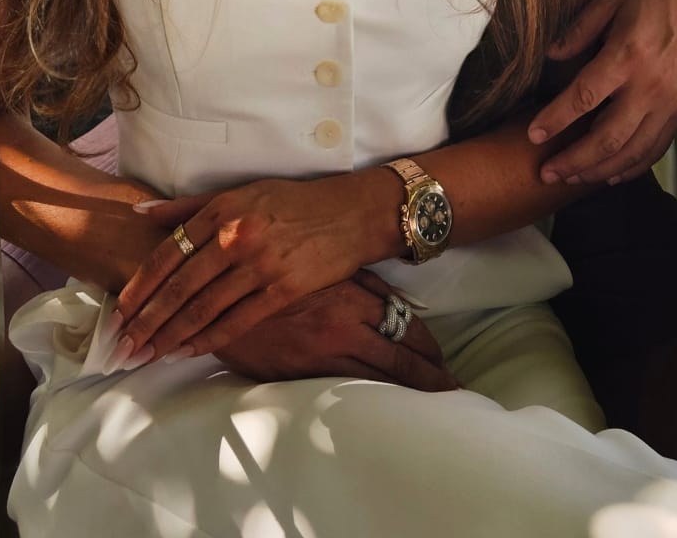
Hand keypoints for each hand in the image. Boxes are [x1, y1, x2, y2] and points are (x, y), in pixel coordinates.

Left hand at [111, 168, 399, 363]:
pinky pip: (238, 320)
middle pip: (181, 285)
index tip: (120, 311)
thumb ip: (189, 206)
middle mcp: (237, 235)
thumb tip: (141, 211)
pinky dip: (209, 338)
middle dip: (148, 319)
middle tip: (124, 344)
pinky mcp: (283, 288)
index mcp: (222, 209)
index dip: (141, 285)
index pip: (169, 252)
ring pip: (205, 307)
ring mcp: (260, 264)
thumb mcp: (240, 191)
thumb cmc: (291, 201)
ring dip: (172, 335)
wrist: (349, 213)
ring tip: (148, 353)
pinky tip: (188, 351)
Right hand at [213, 272, 456, 390]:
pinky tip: (383, 406)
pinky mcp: (302, 374)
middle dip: (429, 376)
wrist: (224, 294)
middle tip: (452, 390)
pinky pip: (348, 390)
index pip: (405, 326)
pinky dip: (372, 397)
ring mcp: (324, 354)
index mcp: (353, 297)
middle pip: (401, 357)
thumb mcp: (328, 269)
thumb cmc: (279, 273)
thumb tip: (400, 303)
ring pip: (379, 377)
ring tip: (429, 402)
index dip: (428, 347)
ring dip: (407, 390)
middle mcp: (345, 326)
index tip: (443, 362)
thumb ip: (364, 286)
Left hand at [526, 0, 676, 186]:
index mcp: (626, 56)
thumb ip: (579, 29)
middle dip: (574, 161)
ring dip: (599, 171)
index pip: (584, 97)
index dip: (556, 119)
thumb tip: (551, 56)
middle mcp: (648, 88)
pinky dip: (631, 168)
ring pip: (631, 152)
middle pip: (607, 138)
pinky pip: (654, 150)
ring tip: (571, 179)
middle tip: (546, 173)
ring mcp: (667, 105)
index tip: (534, 135)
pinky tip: (610, 175)